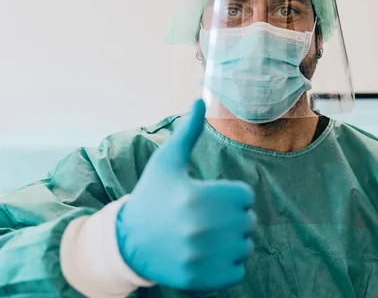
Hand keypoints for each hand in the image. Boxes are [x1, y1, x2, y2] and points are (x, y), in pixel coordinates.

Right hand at [116, 99, 255, 290]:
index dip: (232, 195)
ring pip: (244, 246)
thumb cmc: (152, 197)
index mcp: (198, 197)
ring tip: (208, 236)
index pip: (245, 196)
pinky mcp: (202, 280)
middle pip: (248, 221)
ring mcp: (202, 257)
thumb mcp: (166, 163)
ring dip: (233, 241)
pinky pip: (237, 270)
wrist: (127, 243)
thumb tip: (199, 100)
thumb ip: (187, 133)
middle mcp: (202, 228)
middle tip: (209, 218)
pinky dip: (228, 265)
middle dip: (233, 217)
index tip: (212, 198)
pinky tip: (208, 255)